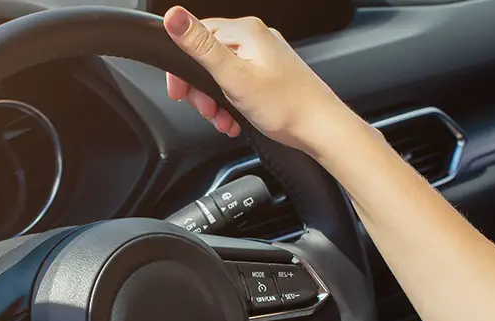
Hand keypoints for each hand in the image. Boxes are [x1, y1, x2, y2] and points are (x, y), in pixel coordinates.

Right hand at [163, 6, 346, 155]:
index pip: (198, 35)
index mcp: (246, 32)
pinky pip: (239, 84)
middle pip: (209, 58)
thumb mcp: (234, 77)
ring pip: (223, 75)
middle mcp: (256, 39)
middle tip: (206, 110)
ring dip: (216, 101)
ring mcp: (264, 57)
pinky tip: (235, 119)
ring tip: (224, 120)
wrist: (320, 128)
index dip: (183, 66)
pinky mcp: (269, 75)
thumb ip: (201, 47)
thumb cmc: (286, 106)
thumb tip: (175, 17)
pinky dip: (231, 103)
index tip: (180, 90)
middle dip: (201, 89)